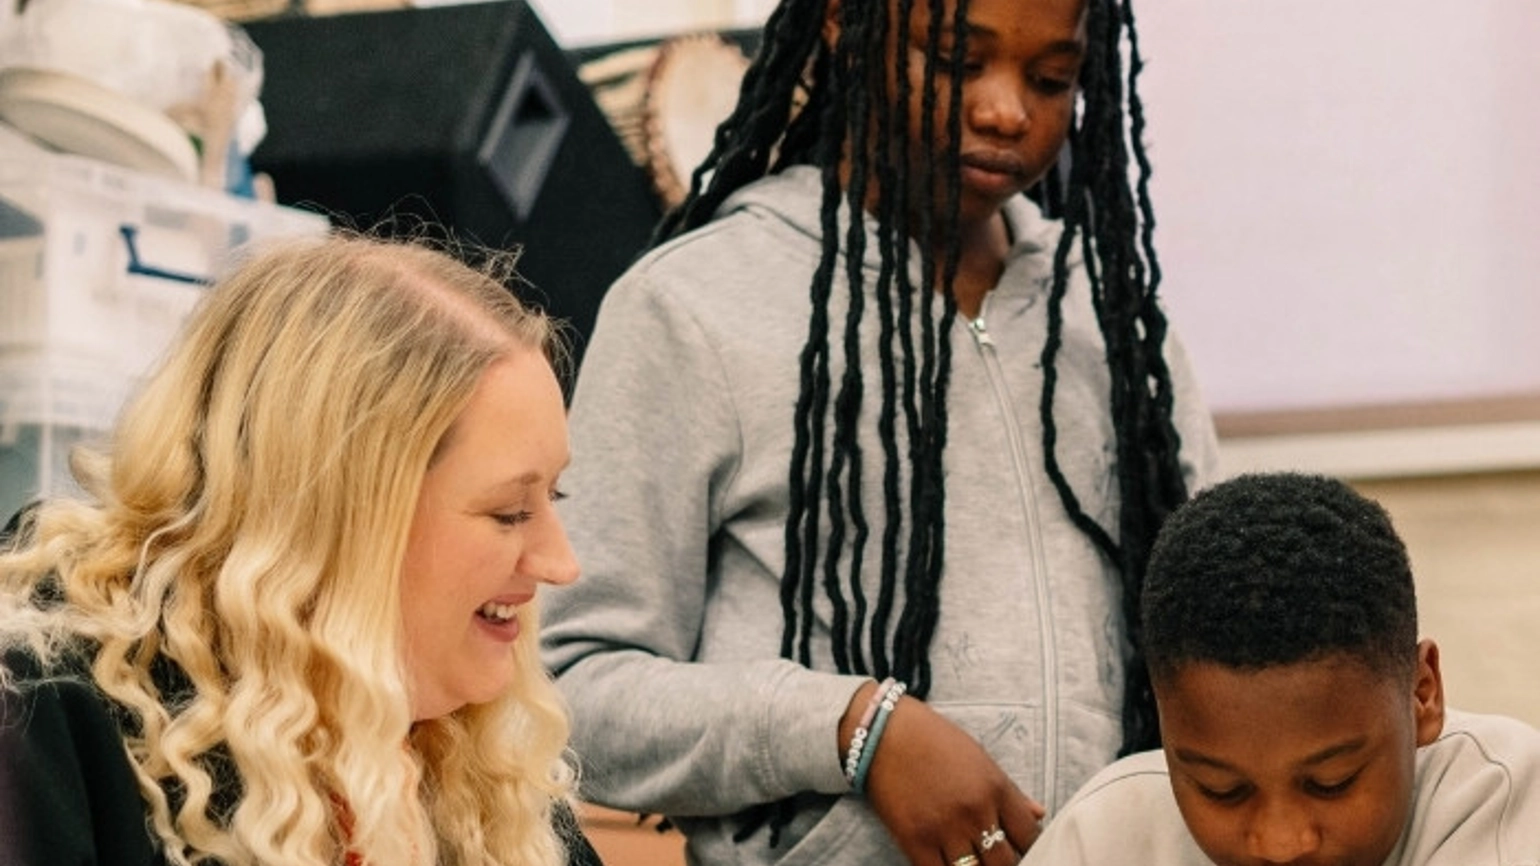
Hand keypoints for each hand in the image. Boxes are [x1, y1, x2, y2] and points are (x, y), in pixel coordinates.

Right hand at [860, 696, 1043, 865]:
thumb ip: (1010, 792)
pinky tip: (947, 864)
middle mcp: (975, 811)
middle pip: (1005, 863)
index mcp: (995, 788)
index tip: (1019, 848)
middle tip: (992, 857)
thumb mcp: (979, 758)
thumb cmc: (933, 739)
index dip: (1029, 848)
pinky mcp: (915, 840)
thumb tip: (1039, 814)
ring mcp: (944, 828)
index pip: (1030, 837)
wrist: (882, 731)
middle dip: (1002, 864)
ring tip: (972, 861)